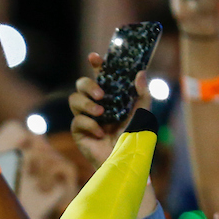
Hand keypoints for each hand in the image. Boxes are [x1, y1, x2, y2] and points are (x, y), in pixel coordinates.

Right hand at [68, 52, 149, 167]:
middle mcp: (97, 105)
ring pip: (74, 100)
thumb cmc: (136, 139)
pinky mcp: (78, 132)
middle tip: (101, 94)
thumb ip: (143, 94)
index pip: (101, 76)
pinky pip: (77, 121)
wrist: (125, 161)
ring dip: (86, 104)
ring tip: (101, 113)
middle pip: (80, 84)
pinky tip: (100, 133)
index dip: (96, 65)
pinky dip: (89, 125)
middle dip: (88, 85)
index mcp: (111, 97)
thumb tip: (140, 73)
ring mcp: (86, 118)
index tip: (95, 57)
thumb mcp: (144, 114)